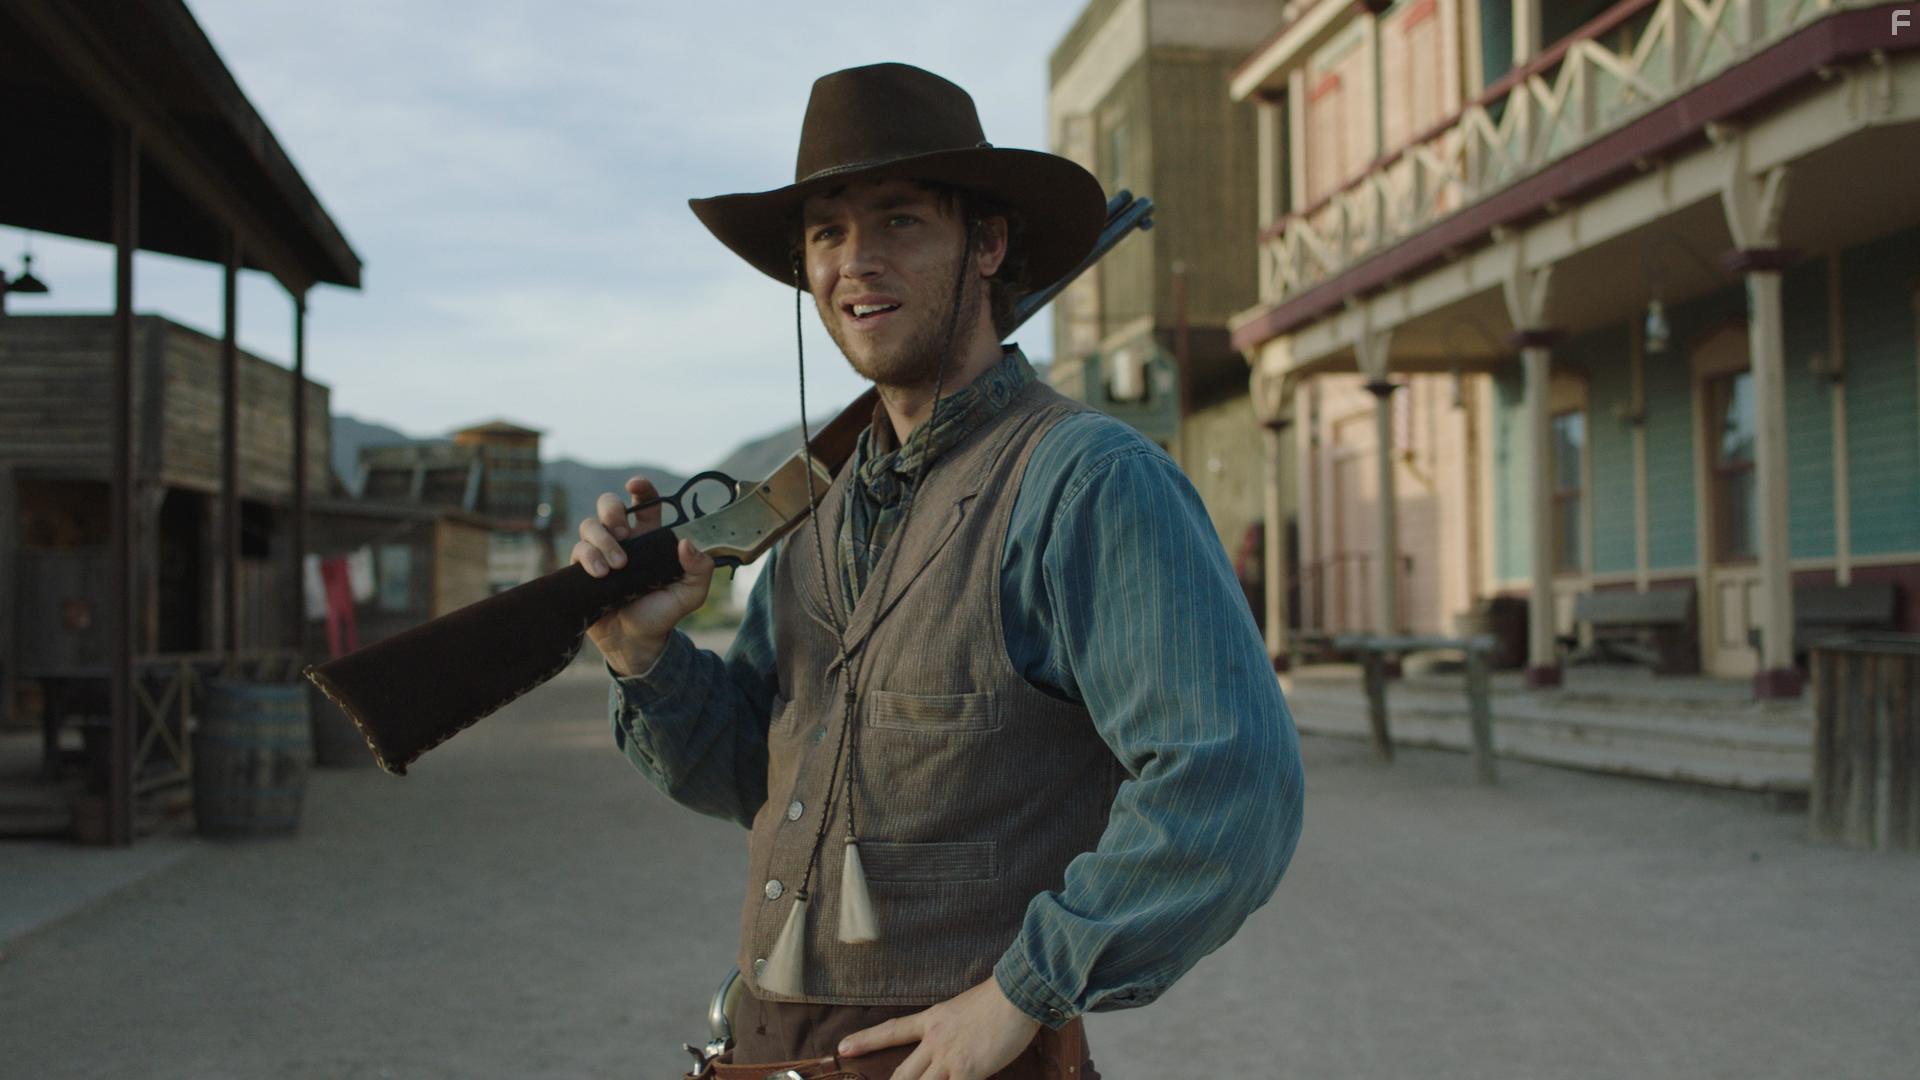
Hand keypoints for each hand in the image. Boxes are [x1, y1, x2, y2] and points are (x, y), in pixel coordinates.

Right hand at [571, 475, 714, 674]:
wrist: (636, 643)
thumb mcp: (691, 593)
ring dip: (602, 540)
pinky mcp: (582, 570)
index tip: (634, 485)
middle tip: (621, 530)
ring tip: (617, 566)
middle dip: (611, 509)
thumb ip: (699, 568)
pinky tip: (601, 574)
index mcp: (650, 537)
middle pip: (608, 505)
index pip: (644, 502)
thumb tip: (687, 544)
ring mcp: (600, 553)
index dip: (639, 487)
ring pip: (589, 526)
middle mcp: (623, 540)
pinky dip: (587, 558)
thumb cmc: (663, 613)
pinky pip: (577, 551)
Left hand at [837, 977, 1041, 1079]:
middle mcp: (934, 1040)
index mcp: (932, 1020)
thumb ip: (952, 1029)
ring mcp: (948, 1058)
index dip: (866, 1040)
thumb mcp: (963, 1009)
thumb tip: (952, 1049)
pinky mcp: (967, 1071)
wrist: (1015, 995)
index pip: (892, 1030)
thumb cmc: (998, 999)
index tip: (842, 1047)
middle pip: (901, 1074)